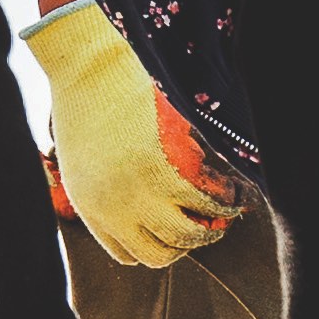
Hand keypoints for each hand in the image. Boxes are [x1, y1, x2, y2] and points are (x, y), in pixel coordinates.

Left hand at [28, 0, 248, 268]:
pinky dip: (227, 198)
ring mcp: (142, 196)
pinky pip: (212, 203)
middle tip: (207, 218)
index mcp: (90, 208)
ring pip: (192, 235)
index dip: (157, 242)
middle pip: (164, 254)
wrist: (90, 65)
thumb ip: (113, 189)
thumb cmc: (91, 100)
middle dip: (189, 239)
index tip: (174, 222)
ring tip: (225, 205)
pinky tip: (231, 186)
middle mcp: (114, 210)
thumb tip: (153, 208)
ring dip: (213, 224)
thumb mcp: (86, 158)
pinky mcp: (169, 174)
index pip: (130, 253)